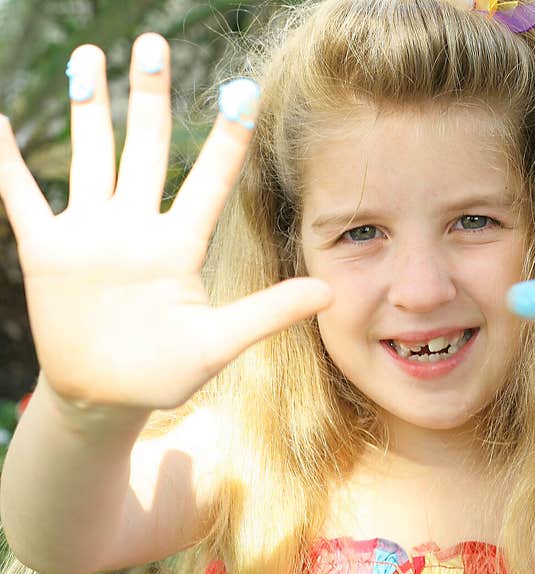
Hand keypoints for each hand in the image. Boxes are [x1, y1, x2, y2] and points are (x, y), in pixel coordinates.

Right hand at [0, 34, 331, 410]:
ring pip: (91, 158)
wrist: (107, 396)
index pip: (209, 182)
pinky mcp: (48, 250)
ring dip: (89, 109)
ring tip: (90, 56)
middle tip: (151, 42)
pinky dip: (7, 163)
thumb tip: (329, 292)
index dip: (226, 139)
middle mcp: (138, 228)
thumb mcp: (219, 344)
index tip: (243, 91)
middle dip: (149, 97)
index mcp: (180, 247)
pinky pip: (21, 198)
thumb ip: (267, 313)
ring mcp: (91, 234)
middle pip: (146, 149)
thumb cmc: (166, 372)